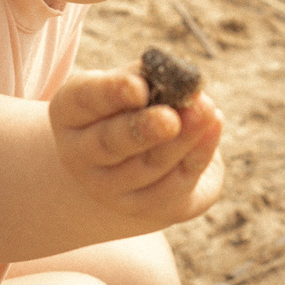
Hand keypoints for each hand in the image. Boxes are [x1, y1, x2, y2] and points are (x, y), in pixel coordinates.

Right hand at [47, 60, 224, 229]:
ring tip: (208, 111)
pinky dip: (197, 156)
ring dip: (182, 140)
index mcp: (70, 111)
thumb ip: (152, 77)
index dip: (111, 93)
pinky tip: (214, 127)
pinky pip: (173, 186)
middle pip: (109, 143)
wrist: (128, 159)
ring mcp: (107, 187)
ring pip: (148, 167)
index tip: (139, 87)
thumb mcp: (131, 83)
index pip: (85, 99)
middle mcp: (79, 153)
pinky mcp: (141, 208)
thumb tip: (182, 80)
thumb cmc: (131, 106)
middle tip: (171, 118)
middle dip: (142, 130)